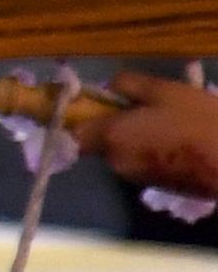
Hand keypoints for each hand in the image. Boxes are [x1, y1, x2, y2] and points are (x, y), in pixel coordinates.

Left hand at [64, 73, 217, 204]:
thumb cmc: (198, 121)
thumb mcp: (165, 91)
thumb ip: (129, 85)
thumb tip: (106, 86)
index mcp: (111, 137)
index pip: (73, 135)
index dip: (80, 120)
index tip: (93, 106)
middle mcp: (116, 161)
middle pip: (101, 142)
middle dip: (114, 126)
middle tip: (143, 107)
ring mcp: (137, 177)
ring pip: (123, 152)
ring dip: (136, 137)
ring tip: (168, 120)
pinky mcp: (157, 185)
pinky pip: (143, 162)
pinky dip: (152, 150)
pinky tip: (178, 138)